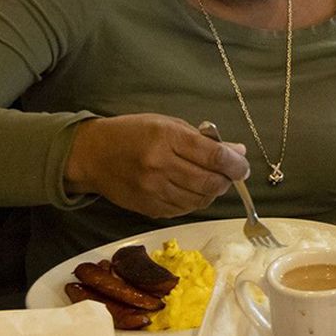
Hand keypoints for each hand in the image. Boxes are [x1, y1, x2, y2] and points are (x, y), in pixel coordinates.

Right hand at [63, 114, 248, 218]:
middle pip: (209, 182)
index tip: (242, 166)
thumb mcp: (167, 124)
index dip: (235, 164)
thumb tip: (237, 152)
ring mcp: (153, 190)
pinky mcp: (148, 208)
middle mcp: (160, 166)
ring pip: (199, 200)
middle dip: (227, 180)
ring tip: (211, 181)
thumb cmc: (133, 133)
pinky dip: (195, 202)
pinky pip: (183, 210)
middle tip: (230, 175)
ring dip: (212, 192)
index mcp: (167, 138)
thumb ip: (202, 140)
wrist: (93, 155)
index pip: (213, 156)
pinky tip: (192, 191)